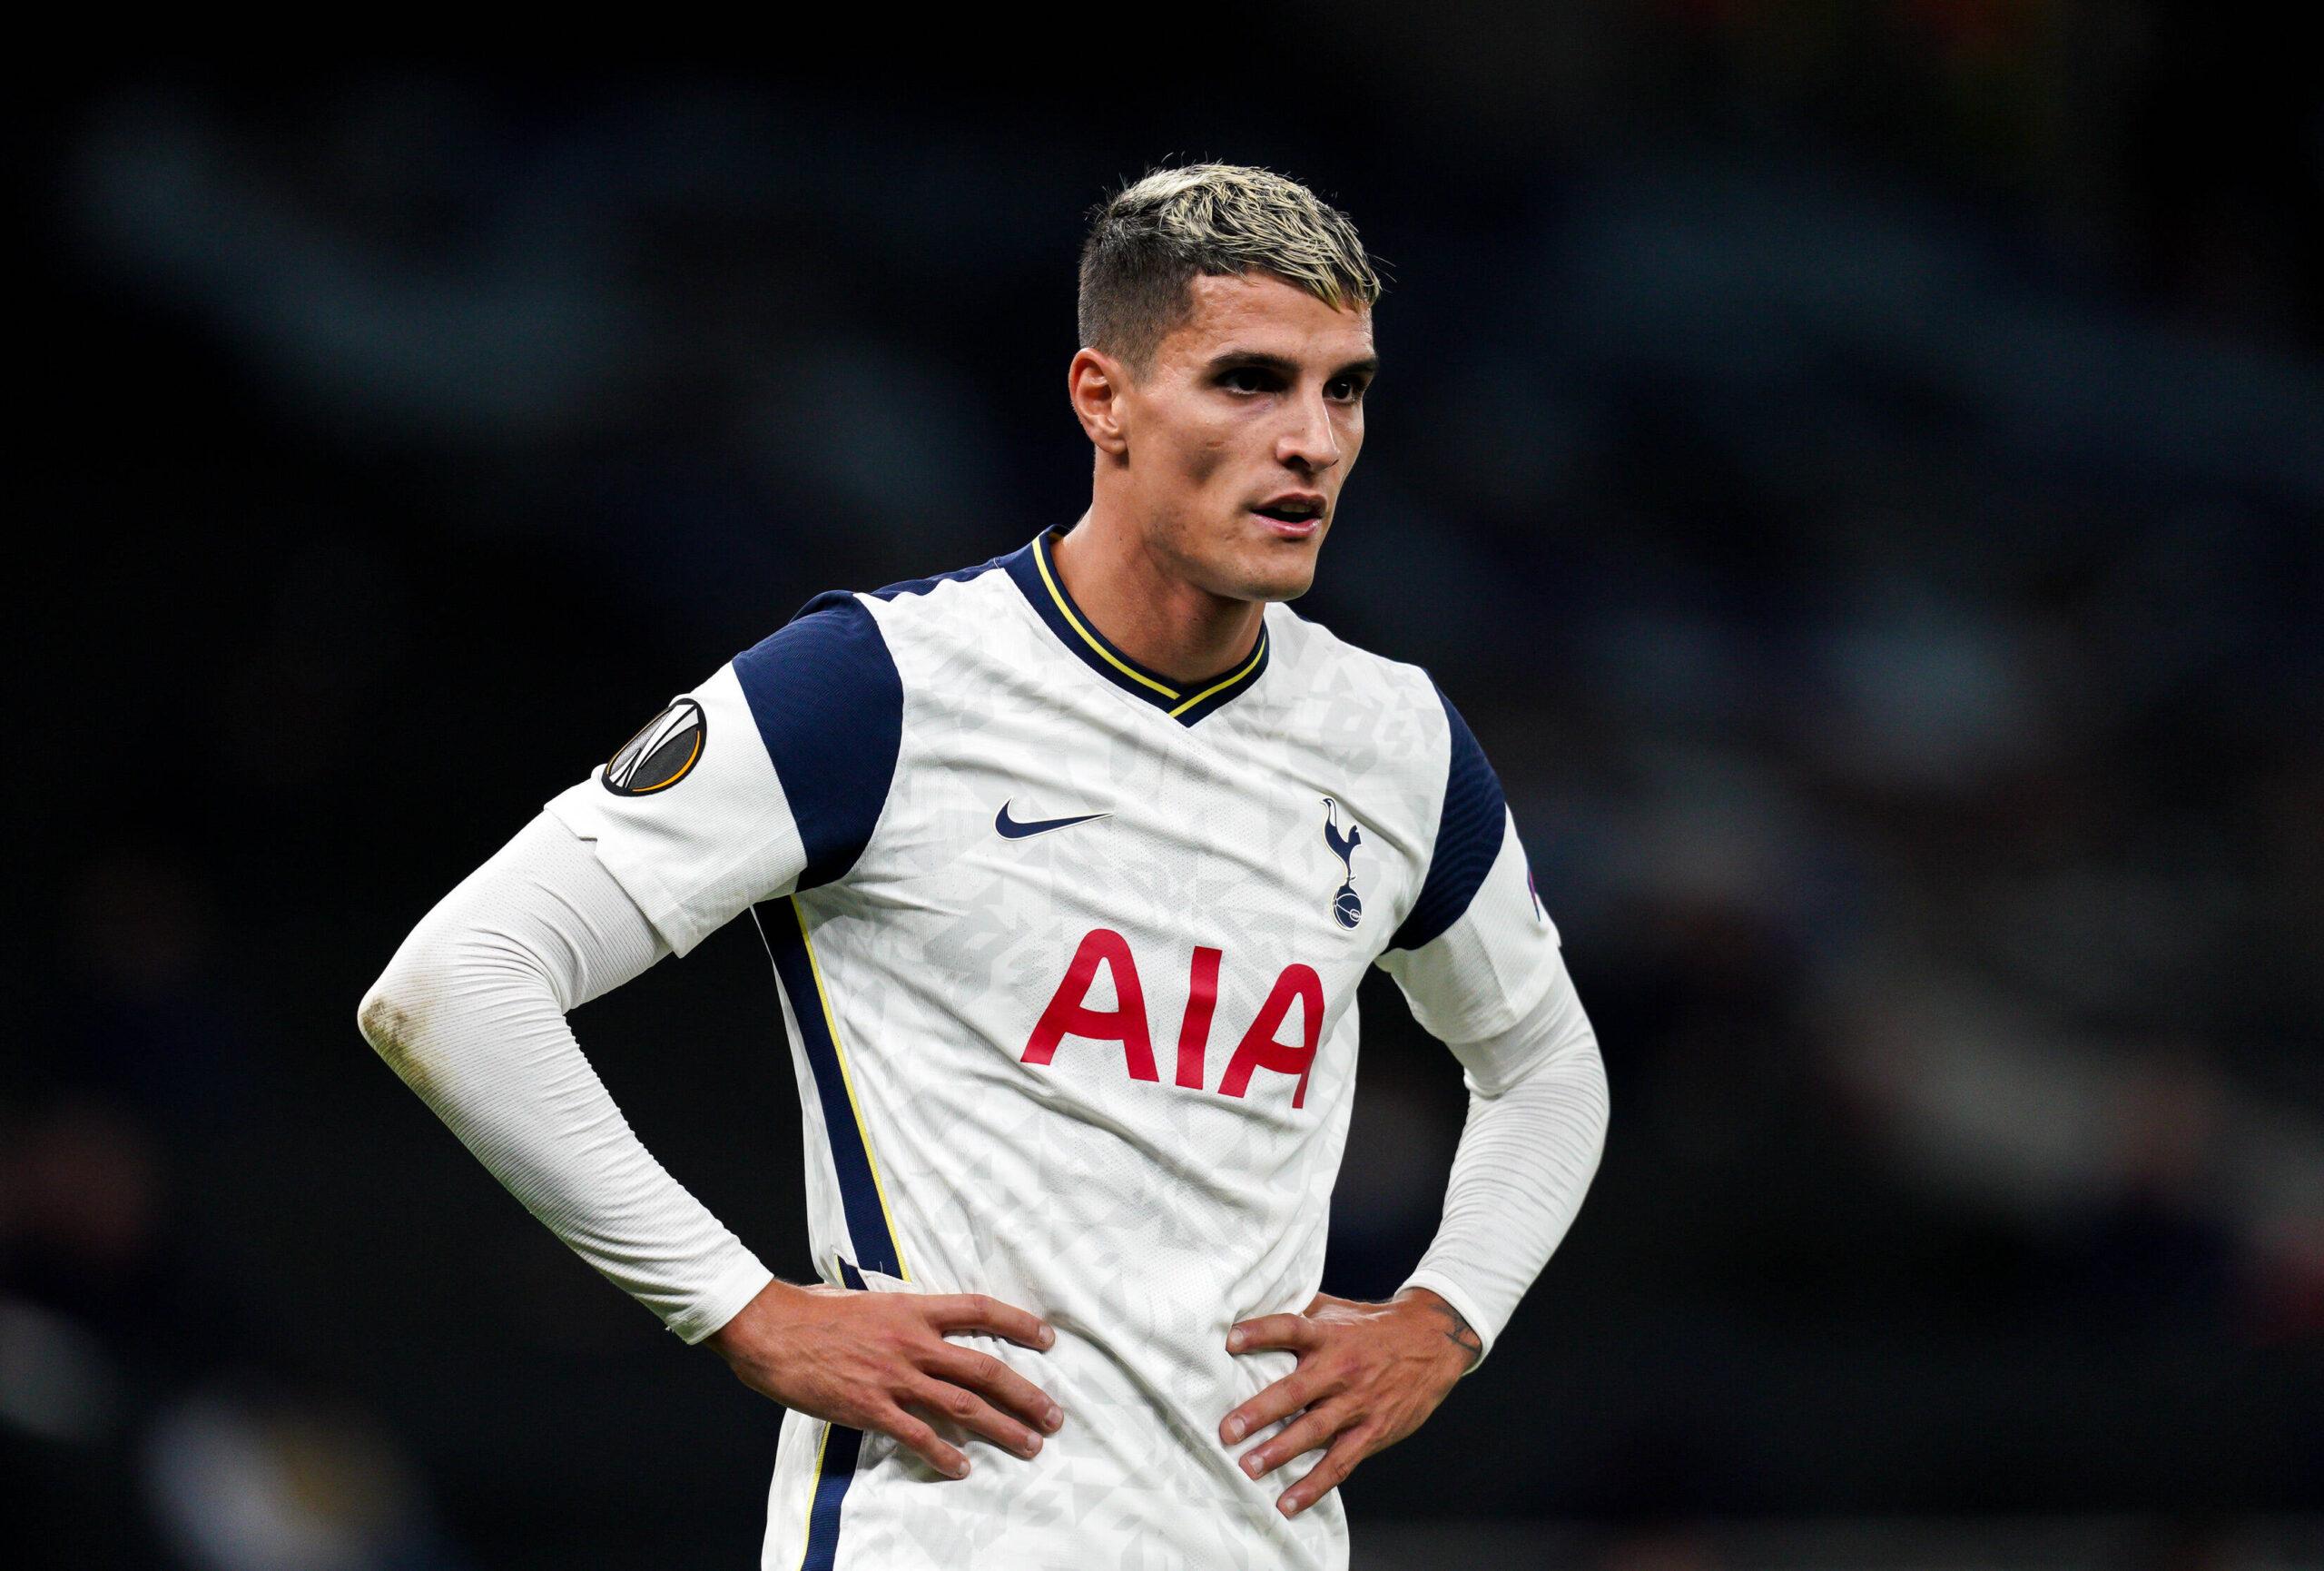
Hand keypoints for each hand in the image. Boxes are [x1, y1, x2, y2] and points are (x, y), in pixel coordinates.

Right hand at [707, 1278, 1063, 1479]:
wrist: (770, 1328)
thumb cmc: (812, 1311)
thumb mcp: (867, 1300)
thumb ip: (900, 1315)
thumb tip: (919, 1323)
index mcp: (913, 1309)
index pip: (979, 1309)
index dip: (1018, 1323)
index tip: (1047, 1339)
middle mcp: (912, 1342)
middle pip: (984, 1368)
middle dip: (1026, 1394)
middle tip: (1054, 1415)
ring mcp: (894, 1377)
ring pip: (963, 1405)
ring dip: (1002, 1428)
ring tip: (1029, 1445)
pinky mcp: (870, 1408)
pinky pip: (918, 1436)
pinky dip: (945, 1454)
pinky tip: (963, 1468)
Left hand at [1219, 1286, 1480, 1516]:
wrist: (1432, 1342)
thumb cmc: (1372, 1327)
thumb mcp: (1337, 1311)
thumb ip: (1299, 1312)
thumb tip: (1250, 1306)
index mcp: (1328, 1335)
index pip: (1290, 1328)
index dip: (1261, 1332)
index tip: (1231, 1341)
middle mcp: (1341, 1369)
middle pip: (1295, 1391)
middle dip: (1259, 1412)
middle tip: (1228, 1431)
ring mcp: (1358, 1403)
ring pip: (1315, 1431)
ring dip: (1280, 1452)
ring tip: (1249, 1469)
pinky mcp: (1373, 1431)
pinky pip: (1340, 1463)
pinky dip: (1314, 1485)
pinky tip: (1288, 1503)